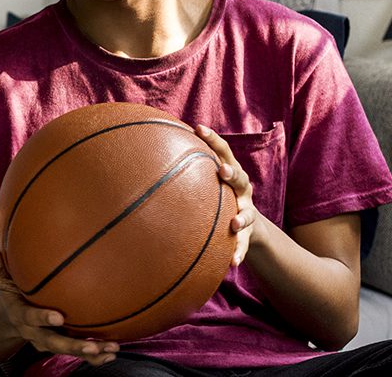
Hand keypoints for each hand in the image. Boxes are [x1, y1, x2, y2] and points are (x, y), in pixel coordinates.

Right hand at [0, 252, 118, 365]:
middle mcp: (35, 333)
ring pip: (68, 351)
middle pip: (53, 343)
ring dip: (90, 352)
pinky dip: (95, 356)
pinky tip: (112, 353)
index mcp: (21, 316)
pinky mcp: (61, 345)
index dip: (43, 318)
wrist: (11, 318)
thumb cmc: (14, 294)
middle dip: (72, 346)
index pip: (30, 318)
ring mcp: (49, 341)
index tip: (59, 317)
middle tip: (91, 346)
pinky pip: (78, 354)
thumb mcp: (4, 283)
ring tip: (110, 350)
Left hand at [194, 125, 258, 264]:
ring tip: (235, 223)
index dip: (213, 139)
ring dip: (242, 217)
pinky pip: (245, 244)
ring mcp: (247, 211)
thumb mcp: (205, 181)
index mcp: (230, 173)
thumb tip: (143, 155)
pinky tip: (232, 263)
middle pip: (242, 178)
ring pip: (248, 213)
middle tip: (223, 171)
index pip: (223, 152)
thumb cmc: (216, 195)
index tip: (199, 128)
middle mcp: (242, 190)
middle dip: (233, 174)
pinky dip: (239, 252)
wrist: (247, 224)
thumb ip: (184, 169)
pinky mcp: (249, 233)